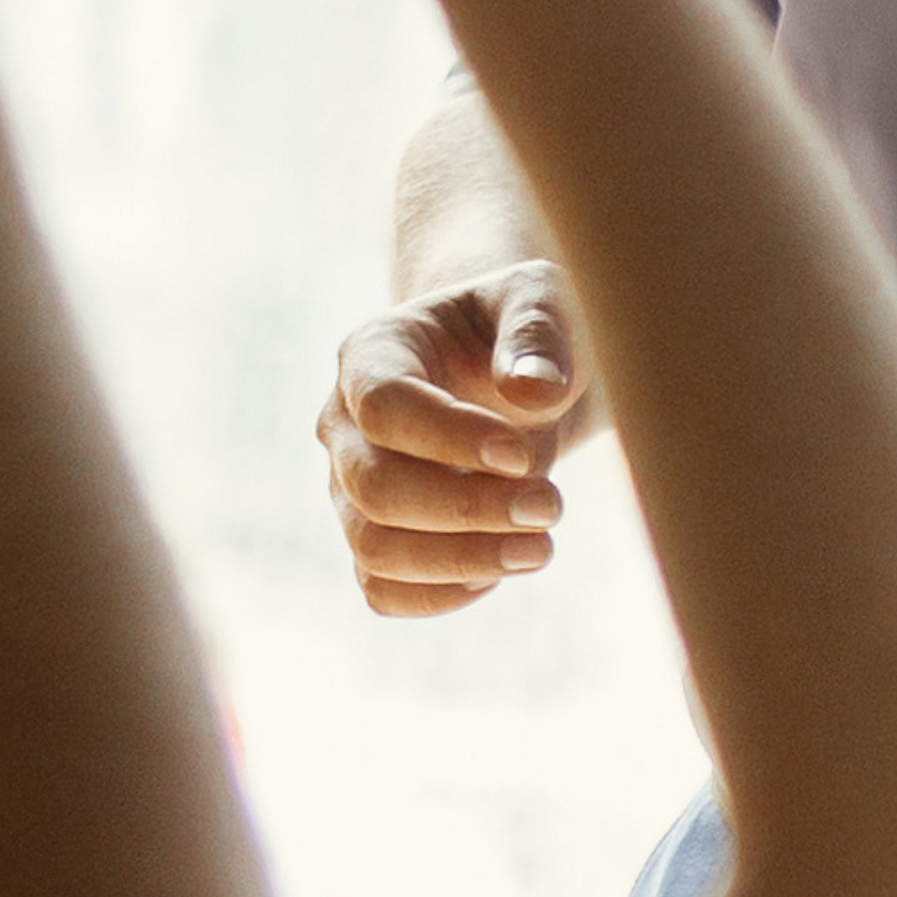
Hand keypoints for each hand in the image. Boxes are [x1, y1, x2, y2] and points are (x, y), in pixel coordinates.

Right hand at [317, 263, 593, 617]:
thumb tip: (532, 392)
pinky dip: (440, 594)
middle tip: (551, 506)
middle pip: (373, 486)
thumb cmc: (526, 333)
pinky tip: (501, 571)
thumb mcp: (541, 301)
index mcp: (372, 353)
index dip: (449, 438)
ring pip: (374, 548)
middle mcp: (344, 423)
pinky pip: (382, 590)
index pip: (382, 405)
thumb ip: (538, 333)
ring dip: (462, 560)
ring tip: (540, 547)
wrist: (518, 377)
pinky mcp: (375, 537)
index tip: (523, 455)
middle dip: (466, 509)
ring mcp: (351, 486)